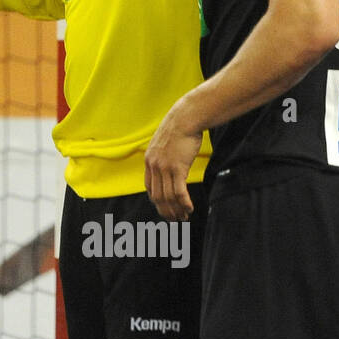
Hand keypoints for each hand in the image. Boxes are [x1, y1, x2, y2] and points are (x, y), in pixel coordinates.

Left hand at [144, 101, 201, 220]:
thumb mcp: (165, 143)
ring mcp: (165, 167)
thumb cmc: (179, 129)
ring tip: (184, 217)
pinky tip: (189, 209)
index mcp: (149, 161)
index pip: (149, 188)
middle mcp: (154, 166)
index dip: (157, 201)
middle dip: (166, 210)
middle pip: (157, 196)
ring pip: (168, 196)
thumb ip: (163, 155)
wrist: (185, 118)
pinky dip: (184, 203)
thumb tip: (170, 162)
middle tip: (175, 219)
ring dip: (176, 210)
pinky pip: (179, 191)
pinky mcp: (177, 167)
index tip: (165, 208)